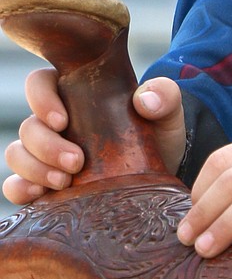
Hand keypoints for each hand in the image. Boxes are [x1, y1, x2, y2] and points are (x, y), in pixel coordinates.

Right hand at [4, 71, 185, 204]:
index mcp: (74, 95)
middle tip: (77, 162)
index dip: (41, 99)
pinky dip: (19, 189)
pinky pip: (15, 186)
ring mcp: (45, 155)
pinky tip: (40, 195)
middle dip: (46, 145)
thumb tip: (144, 100)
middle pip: (28, 126)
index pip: (39, 83)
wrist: (163, 174)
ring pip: (17, 154)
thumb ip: (164, 95)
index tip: (62, 120)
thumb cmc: (158, 134)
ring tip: (65, 182)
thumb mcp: (168, 112)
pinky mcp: (45, 184)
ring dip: (35, 168)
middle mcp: (53, 124)